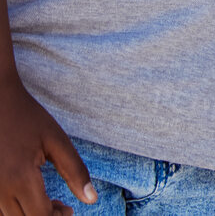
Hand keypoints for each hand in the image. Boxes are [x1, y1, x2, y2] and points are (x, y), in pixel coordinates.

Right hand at [0, 75, 96, 215]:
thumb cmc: (26, 116)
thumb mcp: (56, 140)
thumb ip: (74, 171)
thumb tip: (91, 200)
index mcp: (20, 179)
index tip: (69, 209)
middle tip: (63, 206)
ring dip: (29, 214)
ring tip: (49, 202)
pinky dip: (14, 208)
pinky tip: (28, 195)